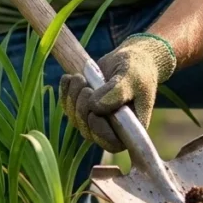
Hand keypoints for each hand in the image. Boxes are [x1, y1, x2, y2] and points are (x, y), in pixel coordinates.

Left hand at [60, 34, 175, 153]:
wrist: (130, 59)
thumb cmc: (137, 70)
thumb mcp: (131, 78)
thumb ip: (117, 92)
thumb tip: (95, 106)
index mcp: (130, 127)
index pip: (111, 143)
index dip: (99, 132)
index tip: (93, 112)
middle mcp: (112, 128)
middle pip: (88, 131)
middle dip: (82, 109)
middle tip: (86, 87)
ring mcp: (96, 118)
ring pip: (75, 119)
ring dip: (72, 98)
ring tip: (79, 78)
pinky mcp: (84, 107)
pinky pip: (67, 106)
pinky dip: (65, 92)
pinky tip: (68, 78)